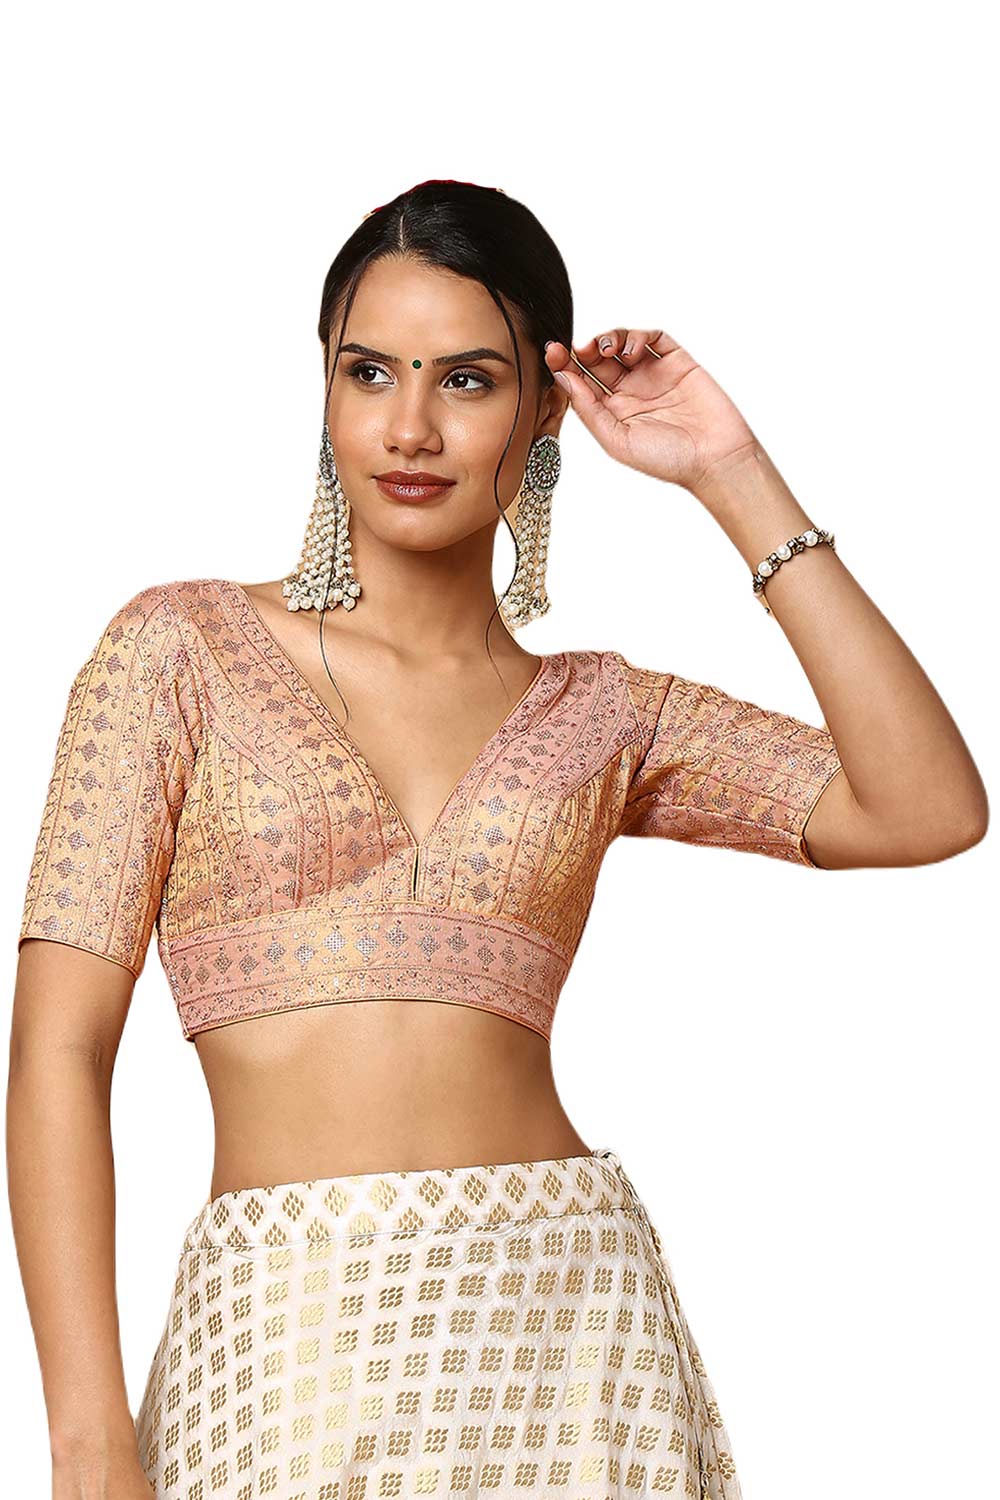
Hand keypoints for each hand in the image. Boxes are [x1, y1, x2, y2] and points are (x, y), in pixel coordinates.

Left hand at [546, 328, 758, 492]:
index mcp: (612, 412)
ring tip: (607, 348)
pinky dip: (639, 335)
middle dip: (585, 348)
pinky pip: (654, 338)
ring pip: (623, 343)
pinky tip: (632, 349)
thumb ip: (589, 409)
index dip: (566, 366)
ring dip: (610, 338)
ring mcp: (654, 374)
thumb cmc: (668, 460)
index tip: (553, 354)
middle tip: (579, 349)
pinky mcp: (677, 362)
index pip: (582, 382)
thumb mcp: (617, 440)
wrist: (715, 459)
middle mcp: (631, 391)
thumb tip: (563, 378)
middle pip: (598, 359)